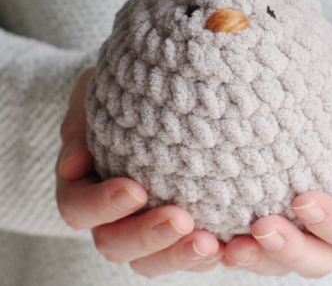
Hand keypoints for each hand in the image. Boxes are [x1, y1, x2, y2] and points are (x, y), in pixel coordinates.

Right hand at [56, 68, 223, 277]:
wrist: (156, 98)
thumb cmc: (124, 98)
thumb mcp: (98, 99)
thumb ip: (81, 124)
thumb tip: (72, 164)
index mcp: (85, 185)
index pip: (77, 207)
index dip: (101, 206)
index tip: (135, 190)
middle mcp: (111, 214)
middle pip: (115, 243)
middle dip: (147, 237)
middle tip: (181, 220)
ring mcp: (144, 225)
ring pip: (152, 260)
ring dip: (178, 256)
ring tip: (210, 243)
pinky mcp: (177, 230)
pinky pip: (187, 253)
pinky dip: (207, 254)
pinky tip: (232, 244)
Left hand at [222, 46, 331, 276]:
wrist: (302, 66)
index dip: (330, 224)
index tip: (301, 200)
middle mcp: (323, 211)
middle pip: (315, 256)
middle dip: (290, 250)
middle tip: (262, 227)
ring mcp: (287, 212)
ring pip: (278, 256)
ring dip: (256, 257)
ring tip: (229, 245)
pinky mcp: (253, 203)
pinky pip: (243, 236)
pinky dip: (228, 244)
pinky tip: (208, 236)